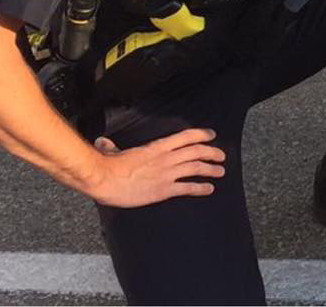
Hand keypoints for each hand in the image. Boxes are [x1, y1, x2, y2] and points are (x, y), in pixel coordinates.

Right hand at [87, 128, 225, 207]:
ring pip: (196, 168)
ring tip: (220, 171)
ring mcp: (166, 174)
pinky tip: (209, 189)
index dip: (202, 134)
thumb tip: (103, 143)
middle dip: (212, 153)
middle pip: (196, 151)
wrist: (104, 179)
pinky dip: (201, 188)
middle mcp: (166, 158)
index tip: (212, 135)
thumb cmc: (106, 165)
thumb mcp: (112, 151)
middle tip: (222, 156)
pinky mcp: (163, 190)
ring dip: (211, 169)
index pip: (185, 136)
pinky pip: (188, 188)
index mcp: (156, 146)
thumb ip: (112, 146)